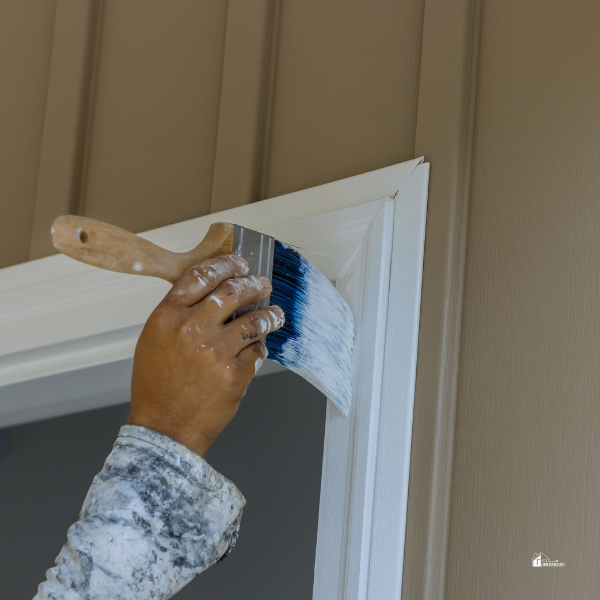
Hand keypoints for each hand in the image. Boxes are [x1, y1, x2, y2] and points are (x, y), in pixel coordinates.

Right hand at [127, 254, 284, 456]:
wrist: (164, 427)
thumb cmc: (157, 386)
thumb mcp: (155, 339)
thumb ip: (180, 313)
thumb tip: (214, 294)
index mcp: (168, 317)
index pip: (202, 276)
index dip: (225, 265)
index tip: (239, 263)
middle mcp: (192, 329)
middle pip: (233, 291)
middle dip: (254, 284)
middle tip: (262, 284)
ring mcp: (216, 351)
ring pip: (254, 320)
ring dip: (269, 314)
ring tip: (275, 314)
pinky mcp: (235, 373)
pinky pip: (257, 350)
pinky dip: (260, 347)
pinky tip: (258, 348)